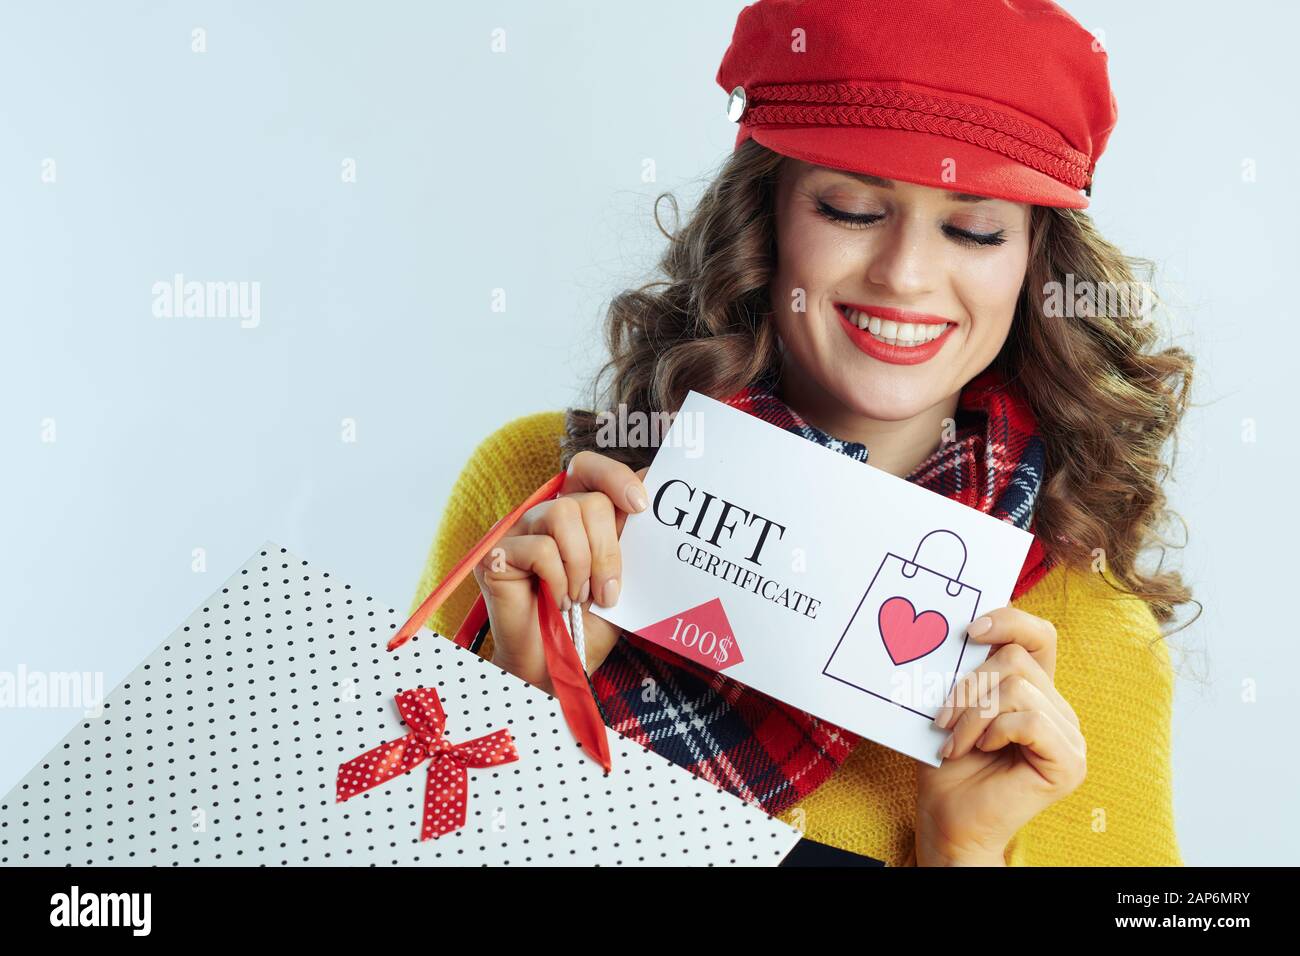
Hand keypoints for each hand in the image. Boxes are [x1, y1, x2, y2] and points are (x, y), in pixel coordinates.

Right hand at [472, 450, 649, 693]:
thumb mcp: (618, 576)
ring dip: (582, 564)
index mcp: (575, 514)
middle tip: (607, 590)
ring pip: (564, 514)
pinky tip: (557, 600)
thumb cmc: (588, 623)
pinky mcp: (496, 554)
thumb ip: (626, 539)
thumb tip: (648, 504)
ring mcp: (517, 532)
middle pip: (588, 500)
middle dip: (607, 549)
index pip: (589, 469)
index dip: (617, 477)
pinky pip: (540, 547)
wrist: (557, 666)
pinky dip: (557, 579)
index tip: (642, 506)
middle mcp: (544, 515)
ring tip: (579, 597)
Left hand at [913, 607, 1086, 865]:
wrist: (947, 819)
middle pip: (1018, 659)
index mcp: (1035, 690)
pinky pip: (1030, 719)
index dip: (1009, 620)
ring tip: (954, 742)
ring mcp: (1070, 736)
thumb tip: (963, 624)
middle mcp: (1059, 709)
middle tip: (942, 718)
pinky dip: (994, 731)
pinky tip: (980, 750)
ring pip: (1019, 688)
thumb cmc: (947, 763)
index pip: (1039, 634)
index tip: (969, 631)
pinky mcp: (1070, 762)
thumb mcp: (954, 704)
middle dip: (969, 685)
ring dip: (973, 715)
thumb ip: (969, 669)